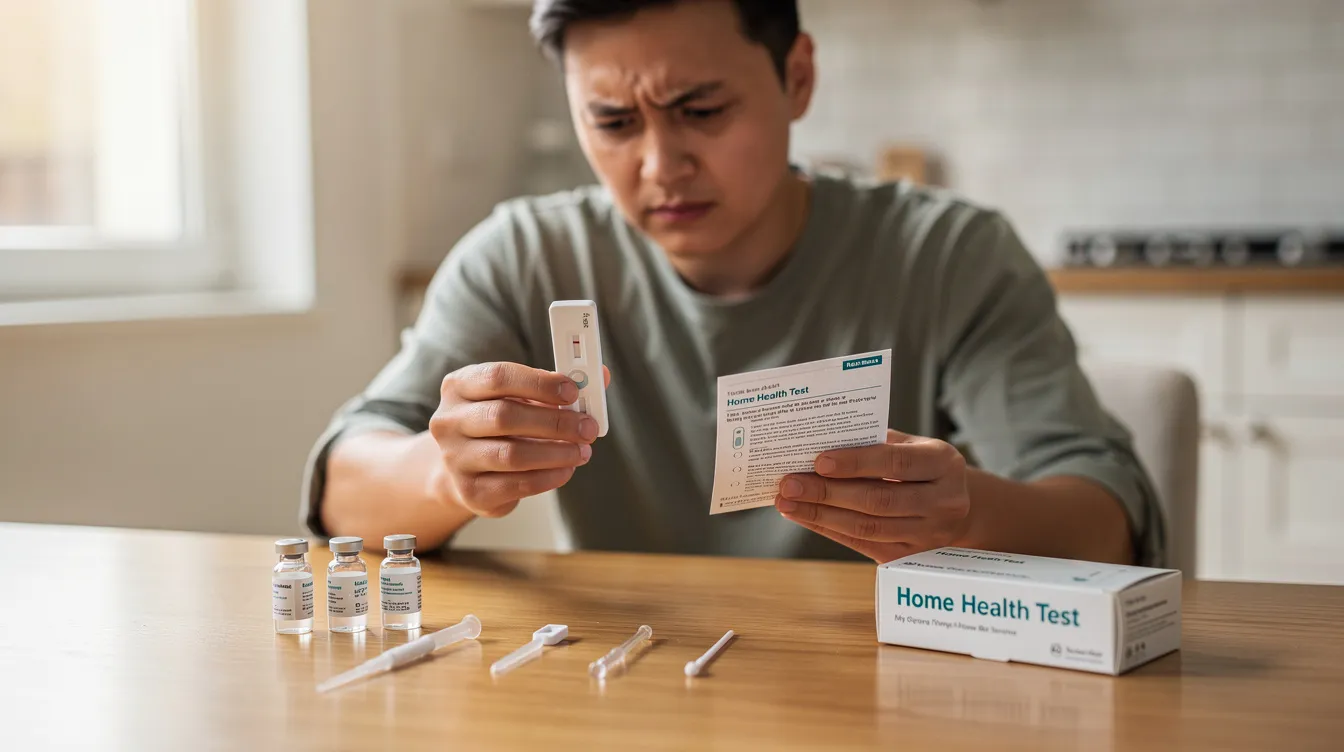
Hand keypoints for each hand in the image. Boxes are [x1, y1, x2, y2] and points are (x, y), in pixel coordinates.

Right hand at [428, 362, 609, 517]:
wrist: (462, 469)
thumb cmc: (498, 425)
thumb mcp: (518, 397)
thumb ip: (555, 386)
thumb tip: (599, 377)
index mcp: (460, 386)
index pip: (498, 377)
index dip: (539, 383)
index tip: (572, 392)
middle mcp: (449, 421)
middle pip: (505, 417)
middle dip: (555, 423)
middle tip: (587, 428)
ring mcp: (455, 458)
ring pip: (512, 455)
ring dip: (556, 453)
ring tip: (582, 451)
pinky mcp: (469, 491)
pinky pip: (516, 484)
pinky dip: (548, 477)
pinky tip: (566, 470)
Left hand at [775, 429, 970, 562]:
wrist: (961, 509)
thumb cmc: (924, 468)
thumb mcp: (913, 446)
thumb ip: (875, 442)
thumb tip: (822, 443)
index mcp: (944, 464)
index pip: (895, 463)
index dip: (856, 462)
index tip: (819, 461)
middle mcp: (944, 502)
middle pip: (878, 500)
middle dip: (828, 492)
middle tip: (790, 484)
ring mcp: (930, 535)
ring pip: (868, 527)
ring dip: (821, 515)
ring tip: (788, 502)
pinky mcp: (911, 557)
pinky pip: (864, 544)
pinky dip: (830, 530)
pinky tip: (805, 517)